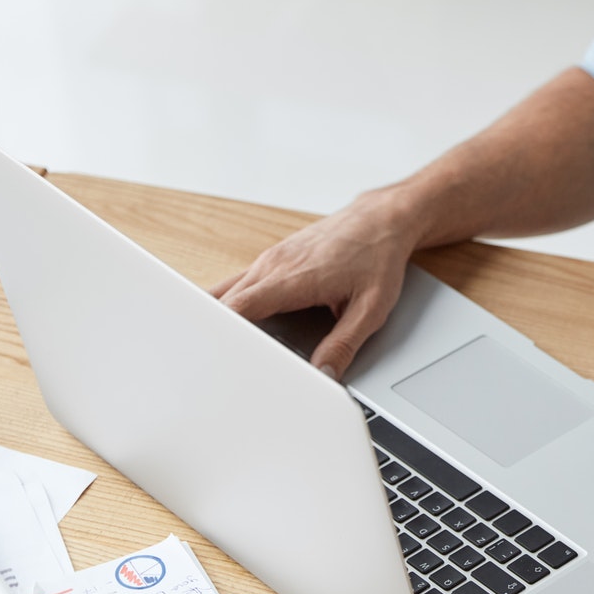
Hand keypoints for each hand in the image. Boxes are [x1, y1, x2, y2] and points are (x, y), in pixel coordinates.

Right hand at [212, 189, 420, 377]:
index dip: (221, 336)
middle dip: (213, 334)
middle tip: (211, 368)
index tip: (214, 359)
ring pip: (225, 292)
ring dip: (217, 319)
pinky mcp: (271, 259)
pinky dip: (228, 305)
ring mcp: (269, 260)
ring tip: (215, 351)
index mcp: (293, 278)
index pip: (238, 309)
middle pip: (223, 304)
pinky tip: (232, 326)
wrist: (381, 219)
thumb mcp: (372, 307)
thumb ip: (344, 344)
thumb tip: (324, 375)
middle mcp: (273, 265)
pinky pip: (237, 283)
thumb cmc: (377, 256)